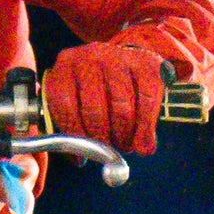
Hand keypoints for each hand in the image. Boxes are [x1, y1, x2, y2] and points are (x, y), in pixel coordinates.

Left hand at [43, 45, 168, 155]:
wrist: (127, 59)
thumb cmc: (95, 88)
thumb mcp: (74, 97)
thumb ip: (71, 123)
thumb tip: (78, 158)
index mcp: (66, 66)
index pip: (65, 106)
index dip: (74, 136)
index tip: (82, 155)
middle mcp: (90, 56)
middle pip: (94, 109)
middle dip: (101, 139)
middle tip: (107, 152)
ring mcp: (119, 57)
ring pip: (122, 108)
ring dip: (124, 137)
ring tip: (125, 146)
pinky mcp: (146, 63)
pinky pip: (148, 102)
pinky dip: (146, 129)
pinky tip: (144, 144)